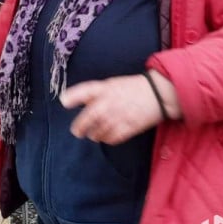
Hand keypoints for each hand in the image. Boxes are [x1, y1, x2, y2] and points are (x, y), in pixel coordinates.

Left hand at [60, 73, 176, 145]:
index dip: (73, 96)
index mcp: (106, 88)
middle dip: (80, 126)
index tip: (64, 102)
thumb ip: (97, 93)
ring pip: (99, 131)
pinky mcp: (129, 127)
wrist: (158, 94)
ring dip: (94, 134)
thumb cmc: (133, 88)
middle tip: (77, 132)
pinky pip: (112, 138)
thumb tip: (82, 103)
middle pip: (88, 117)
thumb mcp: (113, 84)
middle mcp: (110, 102)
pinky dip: (107, 139)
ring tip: (93, 134)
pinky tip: (106, 137)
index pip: (85, 90)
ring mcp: (119, 115)